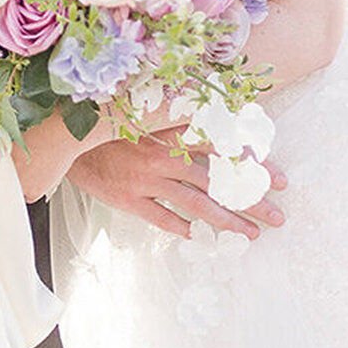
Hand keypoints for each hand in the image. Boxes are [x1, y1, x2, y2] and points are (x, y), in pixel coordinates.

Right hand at [64, 131, 286, 240]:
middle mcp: (164, 154)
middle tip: (278, 215)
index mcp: (172, 128)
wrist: (68, 136)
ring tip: (252, 236)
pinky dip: (183, 229)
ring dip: (227, 222)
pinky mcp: (129, 199)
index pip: (222, 145)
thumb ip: (182, 115)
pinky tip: (202, 239)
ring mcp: (147, 178)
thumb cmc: (115, 121)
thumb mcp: (149, 109)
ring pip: (196, 204)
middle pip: (216, 180)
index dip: (251, 162)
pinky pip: (162, 218)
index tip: (279, 177)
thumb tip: (219, 115)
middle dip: (250, 199)